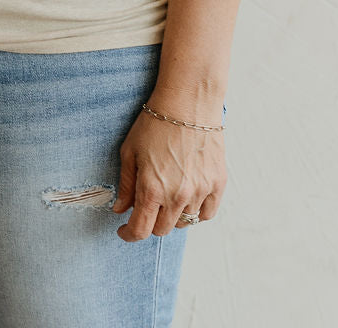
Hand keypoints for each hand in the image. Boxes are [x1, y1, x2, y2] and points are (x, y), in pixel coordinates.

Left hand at [112, 105, 225, 241]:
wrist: (188, 103)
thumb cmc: (155, 123)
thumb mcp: (130, 151)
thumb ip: (125, 184)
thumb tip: (120, 210)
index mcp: (151, 189)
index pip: (140, 230)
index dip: (129, 234)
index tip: (124, 230)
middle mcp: (176, 196)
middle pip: (162, 229)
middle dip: (150, 221)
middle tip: (147, 205)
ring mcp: (199, 191)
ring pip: (184, 223)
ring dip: (173, 216)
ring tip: (168, 196)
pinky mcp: (217, 184)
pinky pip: (206, 213)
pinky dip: (196, 212)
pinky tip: (188, 198)